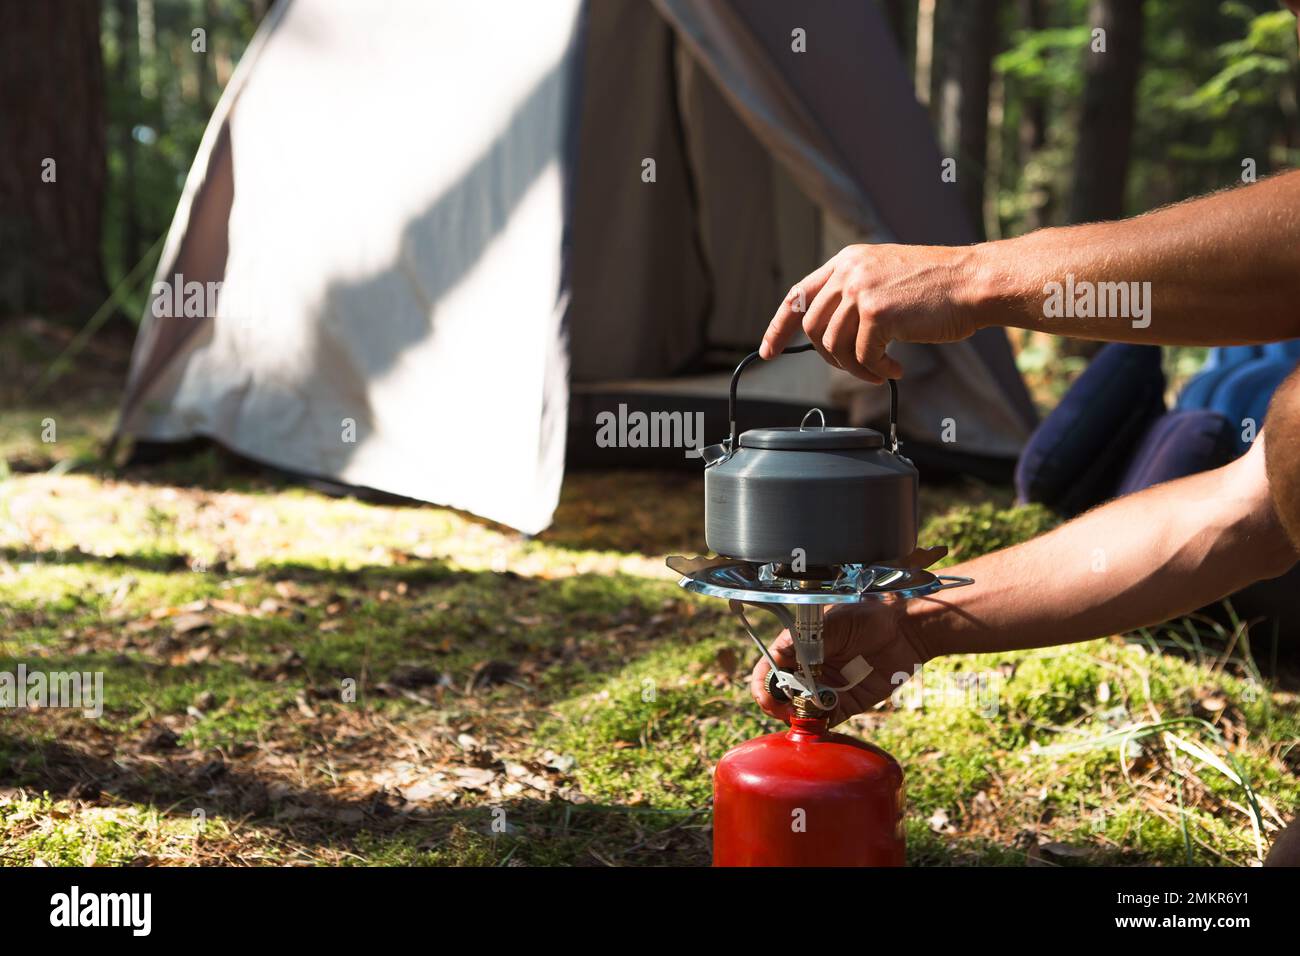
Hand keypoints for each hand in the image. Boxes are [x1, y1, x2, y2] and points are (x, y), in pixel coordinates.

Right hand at [748, 600, 930, 726]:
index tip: (768, 697)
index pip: (769, 668)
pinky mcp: (845, 704)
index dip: (763, 684)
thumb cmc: (869, 616)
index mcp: (798, 646)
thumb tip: (780, 655)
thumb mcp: (834, 621)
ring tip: (806, 715)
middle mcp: (808, 669)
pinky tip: (820, 724)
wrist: (906, 631)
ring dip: (798, 717)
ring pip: (799, 711)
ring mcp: (826, 687)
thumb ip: (807, 639)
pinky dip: (819, 726)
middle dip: (777, 705)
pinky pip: (825, 721)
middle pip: (780, 694)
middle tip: (786, 710)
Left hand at [760, 243, 981, 381]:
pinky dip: (876, 370)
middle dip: (830, 357)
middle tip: (859, 367)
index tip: (768, 351)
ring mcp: (861, 291)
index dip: (778, 326)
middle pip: (813, 328)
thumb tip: (830, 334)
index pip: (798, 295)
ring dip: (856, 368)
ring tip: (881, 370)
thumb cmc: (938, 287)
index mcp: (847, 260)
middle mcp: (848, 271)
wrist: (974, 281)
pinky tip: (895, 368)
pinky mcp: (877, 313)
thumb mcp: (885, 278)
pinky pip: (862, 358)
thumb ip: (854, 295)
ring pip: (834, 347)